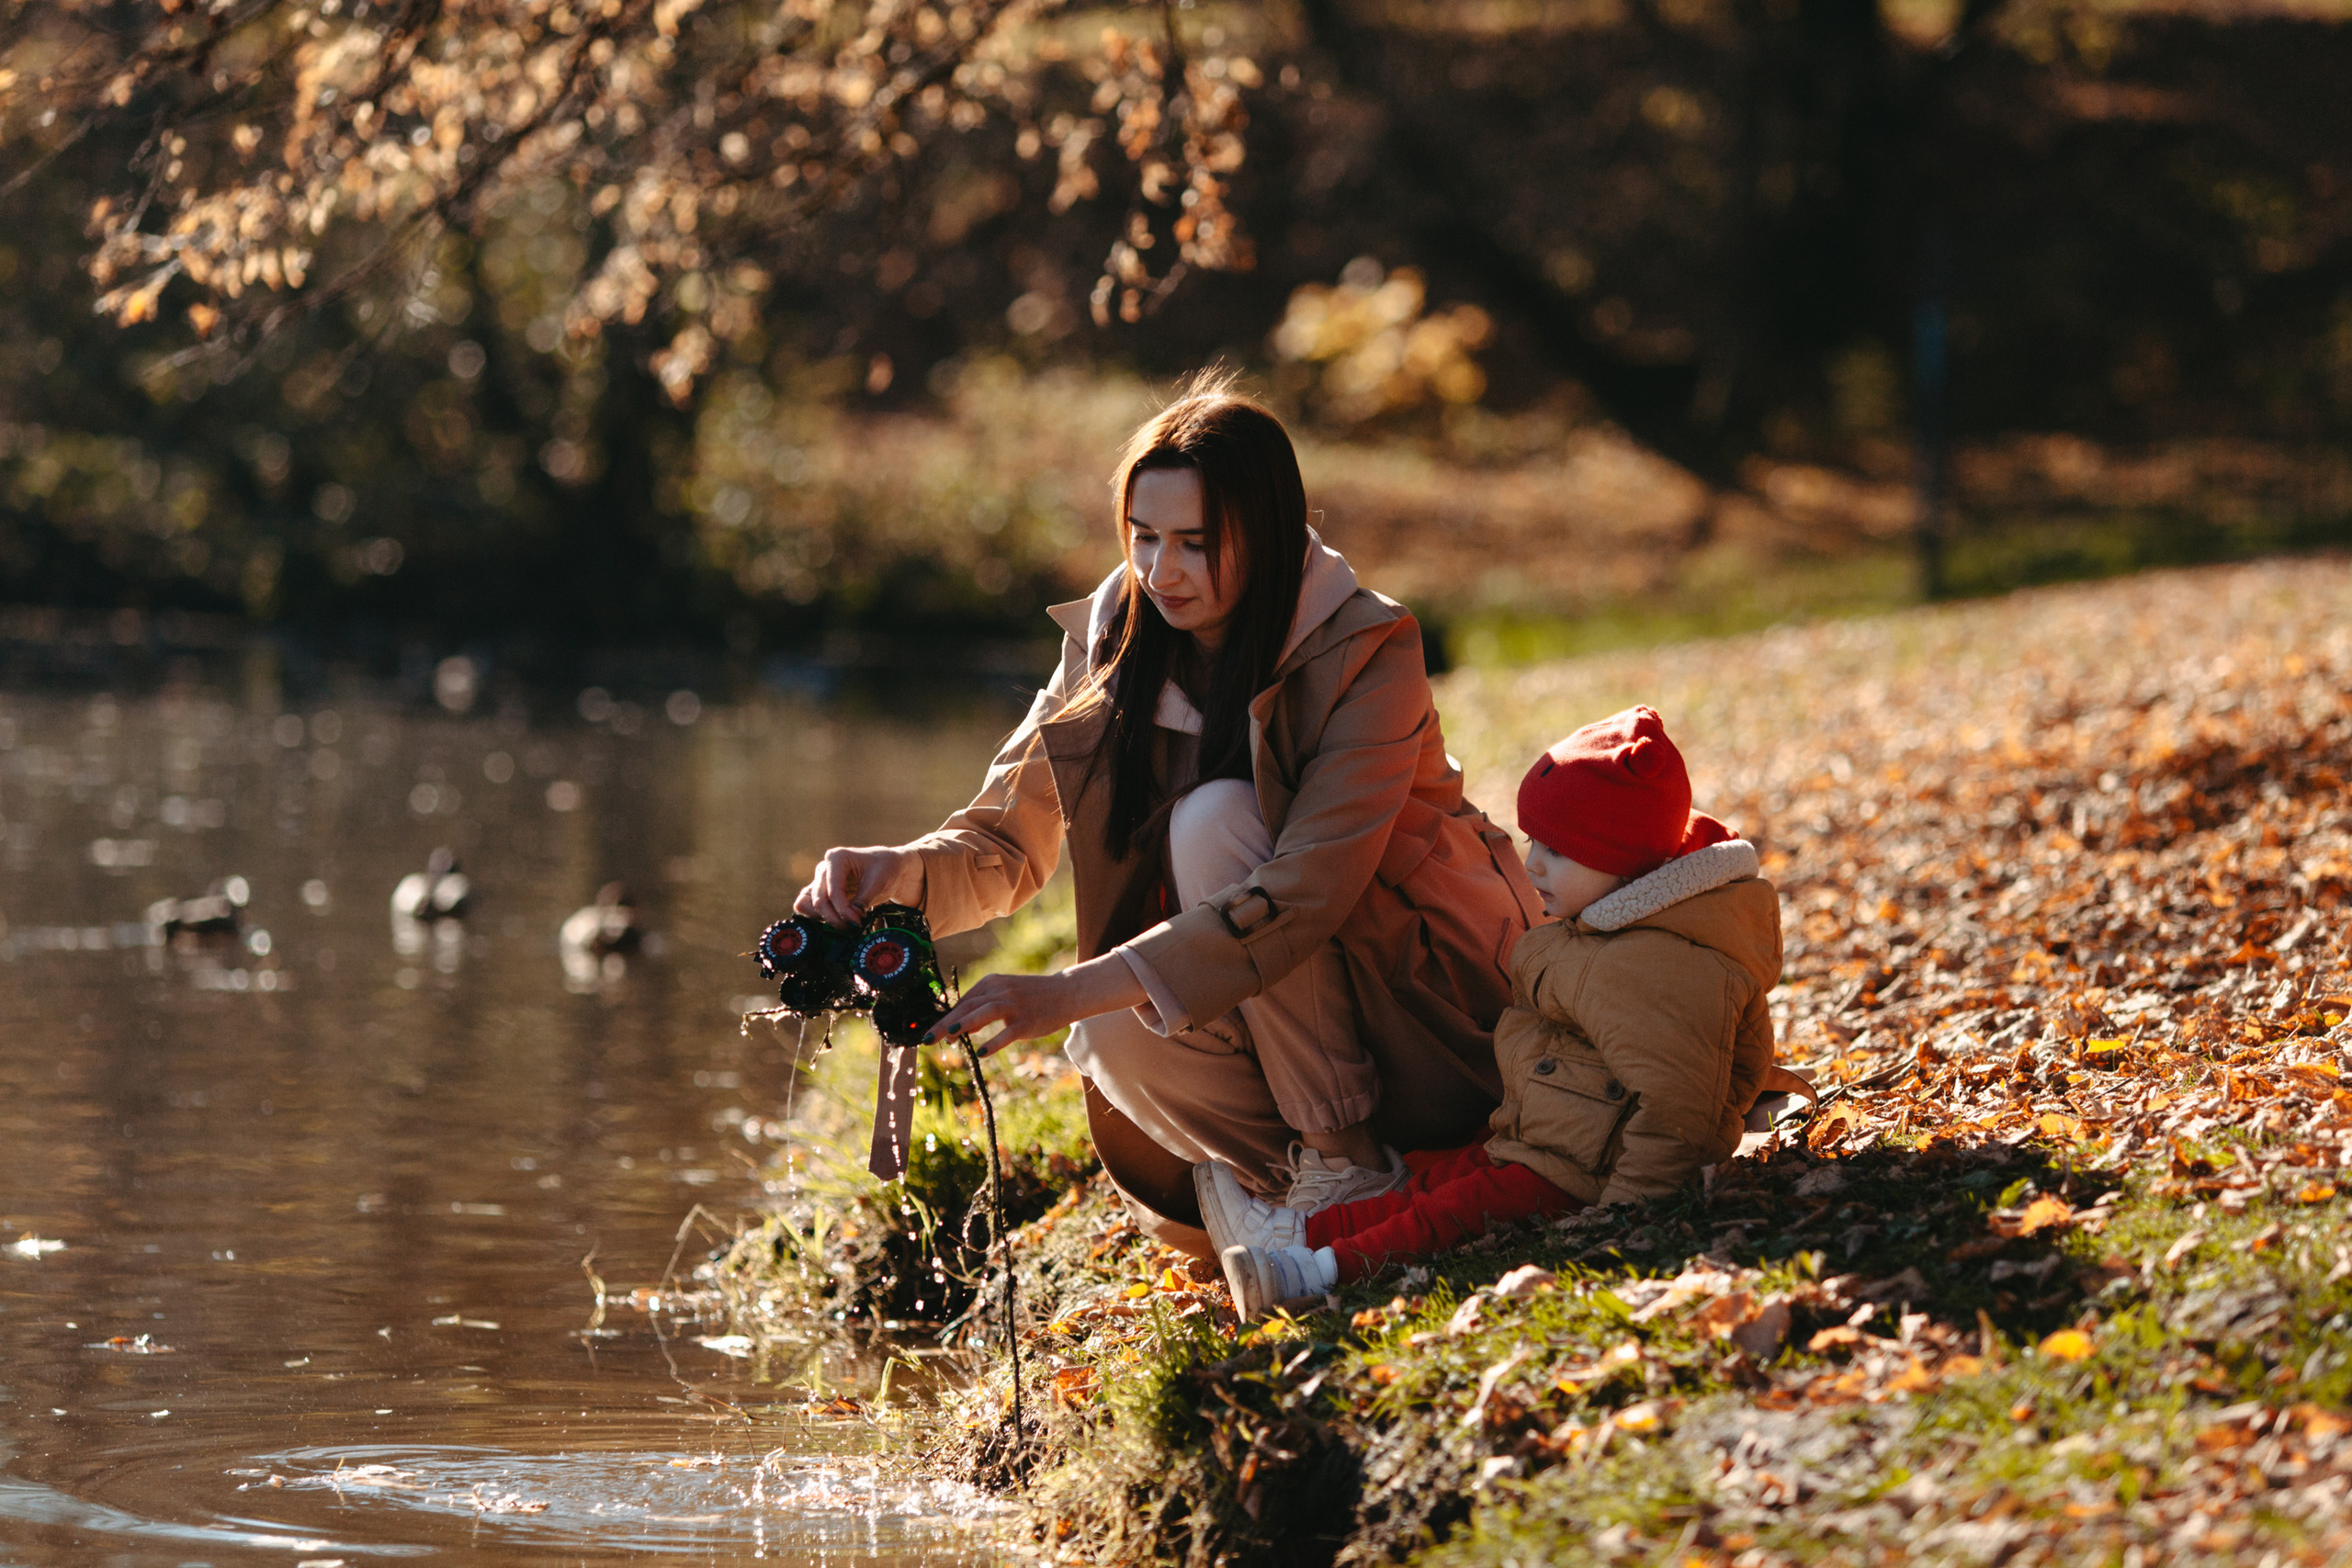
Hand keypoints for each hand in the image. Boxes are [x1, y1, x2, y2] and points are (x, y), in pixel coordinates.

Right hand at [793, 845, 921, 926]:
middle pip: (818, 900)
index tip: (857, 923)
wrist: (889, 867)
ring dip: (824, 919)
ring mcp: (820, 881)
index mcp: (836, 858)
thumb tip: (850, 920)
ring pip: (807, 904)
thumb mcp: (879, 882)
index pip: (833, 892)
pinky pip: (808, 906)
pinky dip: (819, 917)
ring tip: (845, 926)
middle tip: (852, 928)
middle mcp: (824, 868)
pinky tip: (837, 922)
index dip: (843, 911)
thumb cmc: (885, 868)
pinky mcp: (822, 892)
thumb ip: (863, 900)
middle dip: (834, 918)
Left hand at [926, 953, 1148, 1053]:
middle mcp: (1000, 991)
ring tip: (949, 1038)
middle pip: (967, 1007)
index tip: (931, 1034)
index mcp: (991, 983)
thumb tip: (959, 1030)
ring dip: (965, 1024)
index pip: (962, 1002)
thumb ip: (981, 1010)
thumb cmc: (1031, 997)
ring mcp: (1015, 1005)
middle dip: (946, 1024)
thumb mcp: (1004, 997)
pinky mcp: (1027, 1021)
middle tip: (928, 1039)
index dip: (946, 1019)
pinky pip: (1008, 1033)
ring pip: (985, 1013)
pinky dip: (994, 1042)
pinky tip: (982, 1053)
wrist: (1066, 992)